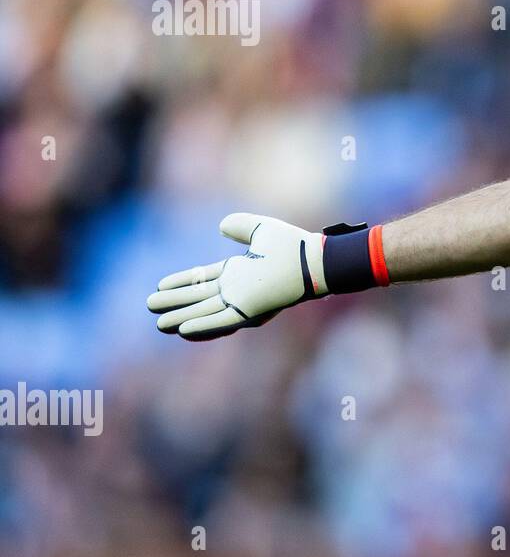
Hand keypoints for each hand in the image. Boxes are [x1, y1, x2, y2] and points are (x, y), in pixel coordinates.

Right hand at [147, 213, 326, 340]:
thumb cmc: (293, 245)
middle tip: (150, 306)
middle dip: (175, 304)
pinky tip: (183, 330)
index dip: (182, 283)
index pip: (203, 279)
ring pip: (205, 313)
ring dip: (182, 319)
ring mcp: (242, 301)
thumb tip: (221, 225)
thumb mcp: (261, 230)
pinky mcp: (250, 311)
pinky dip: (203, 326)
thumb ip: (240, 226)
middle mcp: (238, 290)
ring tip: (159, 324)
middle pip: (199, 298)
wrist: (312, 260)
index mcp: (239, 272)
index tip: (160, 285)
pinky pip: (222, 321)